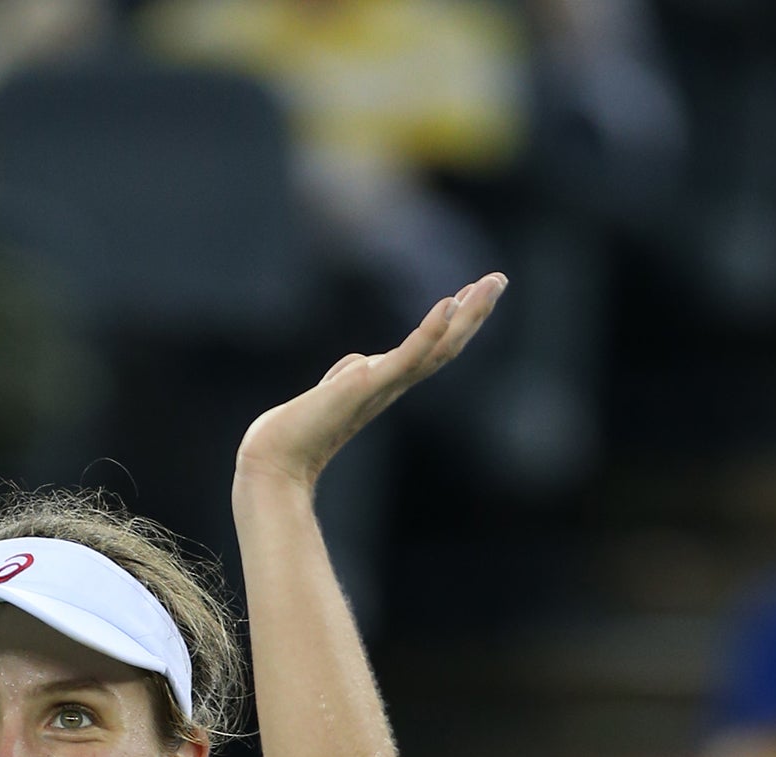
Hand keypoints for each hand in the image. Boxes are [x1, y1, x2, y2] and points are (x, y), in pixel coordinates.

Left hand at [235, 274, 506, 491]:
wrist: (276, 457)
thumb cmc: (298, 429)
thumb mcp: (333, 389)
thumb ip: (351, 372)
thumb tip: (363, 362)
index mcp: (386, 384)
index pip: (430, 348)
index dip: (452, 321)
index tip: (471, 291)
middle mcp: (392, 386)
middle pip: (445, 345)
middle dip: (474, 312)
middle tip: (499, 280)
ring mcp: (383, 385)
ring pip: (438, 347)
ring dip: (467, 314)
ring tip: (490, 285)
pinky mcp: (368, 386)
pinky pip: (408, 355)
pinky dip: (430, 330)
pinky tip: (448, 304)